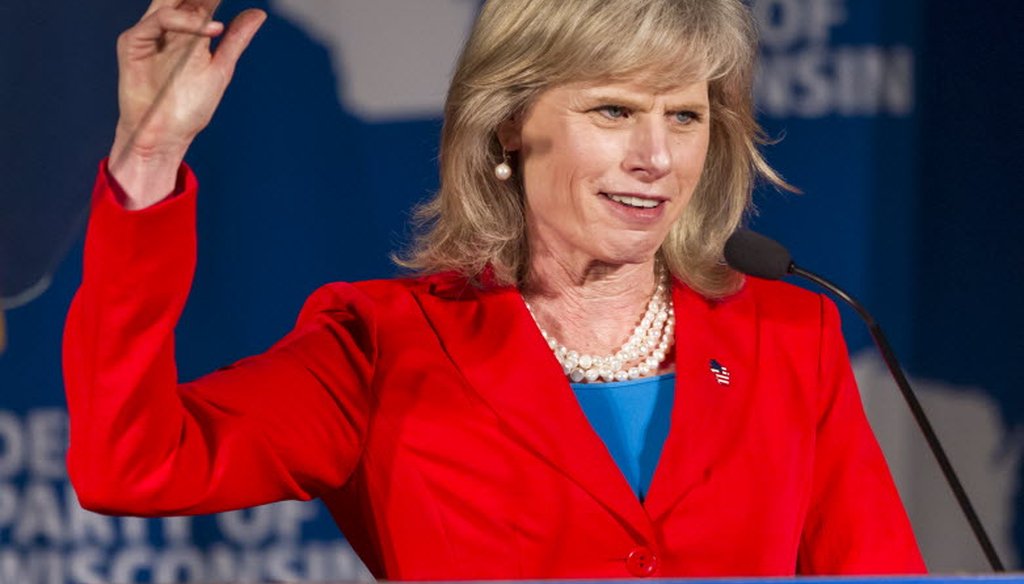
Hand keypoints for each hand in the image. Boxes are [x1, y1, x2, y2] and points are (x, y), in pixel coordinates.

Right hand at [109, 0, 265, 206]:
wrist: (165, 136)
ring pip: (168, 0)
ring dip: (194, 0)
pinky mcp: (133, 43)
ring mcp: (149, 33)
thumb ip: (235, 39)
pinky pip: (158, 21)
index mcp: (188, 31)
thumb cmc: (188, 107)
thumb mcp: (221, 68)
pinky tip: (212, 28)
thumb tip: (259, 13)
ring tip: (219, 0)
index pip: (202, 1)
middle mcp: (168, 27)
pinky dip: (184, 21)